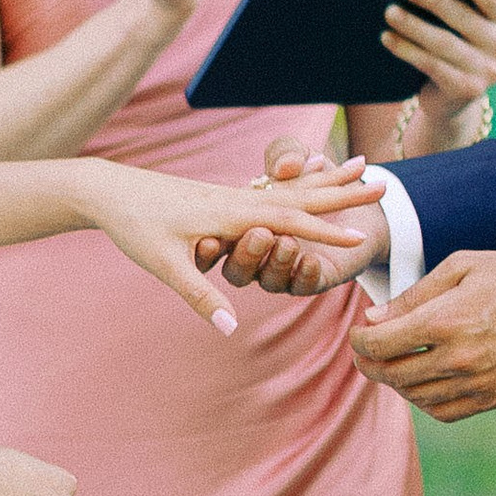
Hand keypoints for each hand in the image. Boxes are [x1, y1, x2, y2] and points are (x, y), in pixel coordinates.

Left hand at [81, 154, 378, 330]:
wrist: (109, 189)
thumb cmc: (134, 227)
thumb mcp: (164, 266)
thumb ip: (201, 296)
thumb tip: (231, 328)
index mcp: (229, 215)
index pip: (289, 223)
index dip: (326, 232)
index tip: (362, 237)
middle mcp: (236, 198)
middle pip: (302, 196)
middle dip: (344, 193)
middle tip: (386, 183)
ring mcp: (231, 193)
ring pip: (292, 187)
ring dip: (329, 180)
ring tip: (362, 166)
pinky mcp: (223, 193)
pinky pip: (274, 187)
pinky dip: (301, 182)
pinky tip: (313, 178)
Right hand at [210, 137, 391, 296]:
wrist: (366, 196)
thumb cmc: (323, 170)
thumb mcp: (296, 154)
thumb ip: (285, 154)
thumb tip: (287, 166)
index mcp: (246, 222)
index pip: (228, 231)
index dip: (214, 243)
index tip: (205, 242)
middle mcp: (260, 249)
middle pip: (244, 261)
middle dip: (247, 253)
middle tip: (257, 236)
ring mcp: (284, 266)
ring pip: (270, 276)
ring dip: (277, 260)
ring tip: (288, 242)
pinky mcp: (312, 278)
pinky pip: (303, 285)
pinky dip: (306, 274)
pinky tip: (311, 261)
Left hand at [348, 247, 495, 420]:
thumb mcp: (464, 266)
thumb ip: (416, 294)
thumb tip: (376, 318)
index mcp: (446, 321)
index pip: (380, 343)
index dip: (360, 340)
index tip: (359, 332)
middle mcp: (458, 359)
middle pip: (392, 374)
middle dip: (369, 363)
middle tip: (364, 352)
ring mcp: (477, 384)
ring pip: (415, 396)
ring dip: (395, 382)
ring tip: (392, 364)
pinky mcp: (495, 398)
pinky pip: (445, 411)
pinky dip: (425, 401)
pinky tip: (423, 383)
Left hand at [372, 0, 495, 158]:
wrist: (452, 97)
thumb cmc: (455, 44)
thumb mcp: (464, 23)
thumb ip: (458, 0)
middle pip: (464, 18)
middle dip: (435, 0)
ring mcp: (488, 72)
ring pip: (444, 42)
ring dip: (413, 25)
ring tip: (390, 12)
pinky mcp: (467, 90)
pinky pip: (431, 65)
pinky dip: (407, 50)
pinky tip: (387, 38)